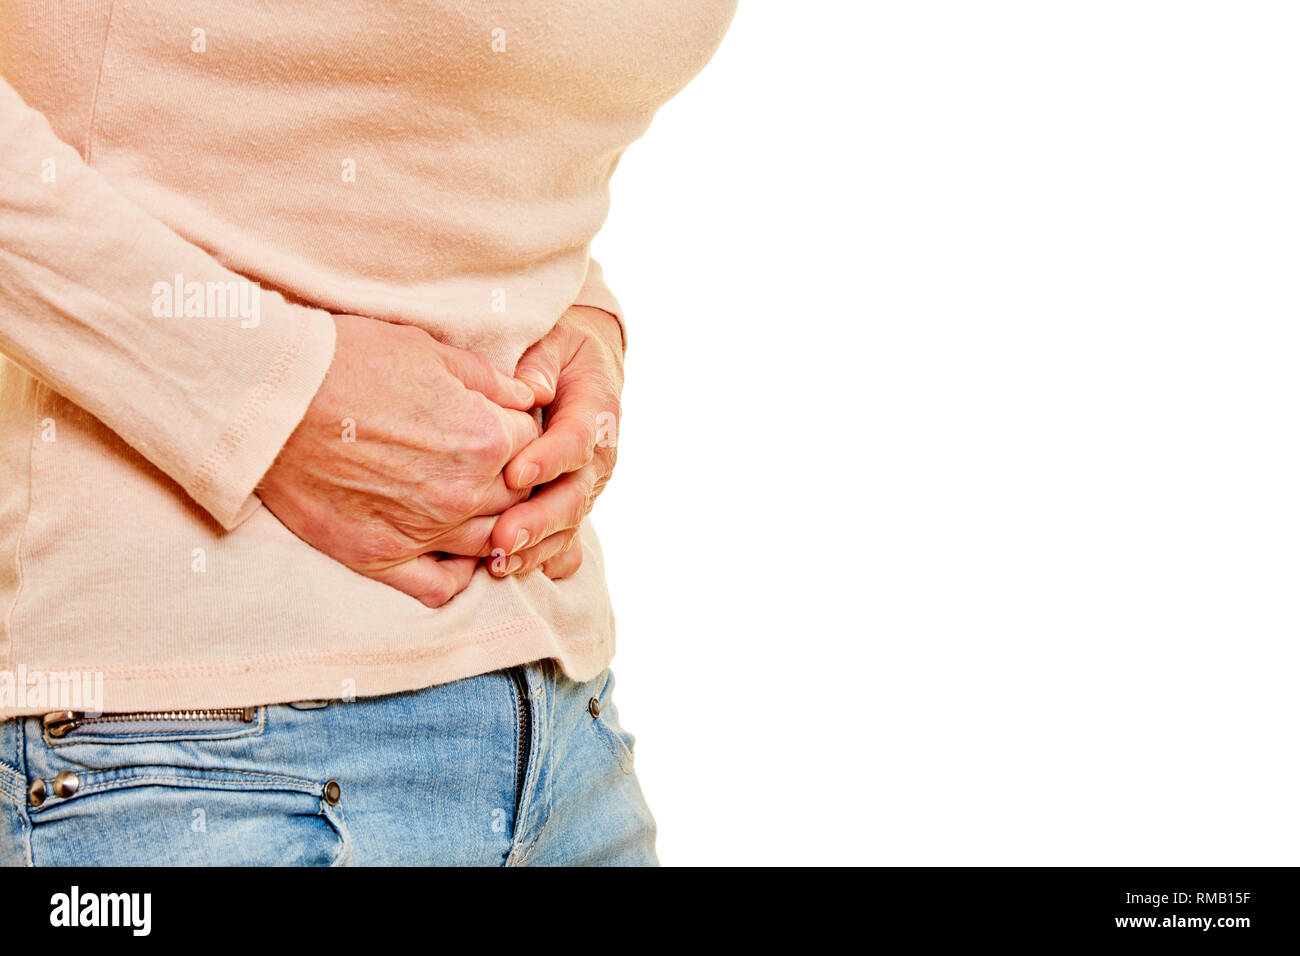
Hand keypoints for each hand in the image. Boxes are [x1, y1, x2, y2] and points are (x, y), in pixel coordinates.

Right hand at [259, 313, 539, 606]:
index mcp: (485, 440)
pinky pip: (440, 588)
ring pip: (489, 545)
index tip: (505, 428)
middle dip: (515, 482)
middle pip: (519, 500)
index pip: (536, 449)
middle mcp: (463, 493)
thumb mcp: (430, 351)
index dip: (523, 436)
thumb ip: (492, 381)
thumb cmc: (349, 360)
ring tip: (478, 508)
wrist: (270, 395)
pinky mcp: (380, 557)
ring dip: (494, 528)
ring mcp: (423, 531)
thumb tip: (534, 395)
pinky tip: (453, 555)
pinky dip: (456, 577)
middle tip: (491, 466)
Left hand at [488, 305, 624, 579]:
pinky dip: (541, 558)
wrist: (583, 365)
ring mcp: (586, 485)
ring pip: (568, 523)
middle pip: (574, 495)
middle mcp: (598, 456)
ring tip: (498, 561)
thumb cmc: (560, 350)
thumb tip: (533, 387)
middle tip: (504, 536)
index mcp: (597, 411)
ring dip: (536, 546)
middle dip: (539, 519)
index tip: (515, 474)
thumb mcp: (554, 340)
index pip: (578, 440)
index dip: (550, 459)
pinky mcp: (571, 504)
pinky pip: (563, 539)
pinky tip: (511, 570)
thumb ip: (541, 362)